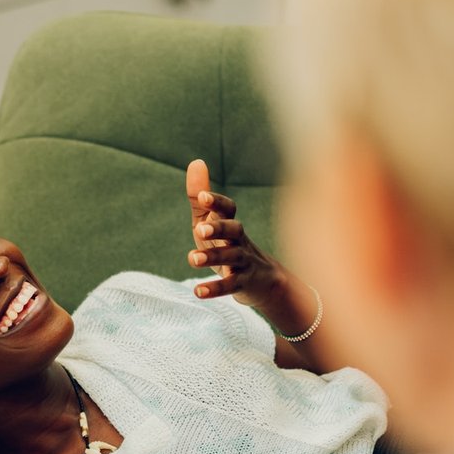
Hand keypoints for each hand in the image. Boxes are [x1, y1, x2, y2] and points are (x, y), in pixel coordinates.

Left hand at [184, 158, 283, 306]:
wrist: (261, 280)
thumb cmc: (228, 245)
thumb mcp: (210, 222)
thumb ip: (200, 198)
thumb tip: (196, 162)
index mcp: (230, 224)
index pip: (228, 209)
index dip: (217, 203)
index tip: (204, 197)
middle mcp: (239, 240)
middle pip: (234, 230)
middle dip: (219, 228)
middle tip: (200, 229)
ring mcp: (243, 262)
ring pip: (232, 257)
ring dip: (213, 257)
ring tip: (192, 259)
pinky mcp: (243, 283)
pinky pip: (231, 285)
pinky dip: (215, 288)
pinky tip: (198, 291)